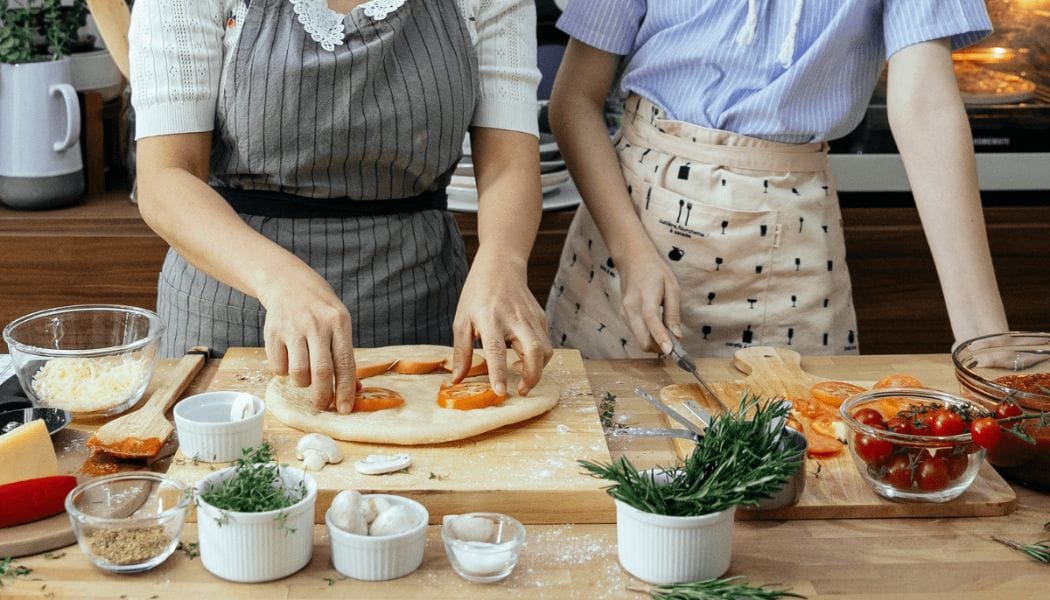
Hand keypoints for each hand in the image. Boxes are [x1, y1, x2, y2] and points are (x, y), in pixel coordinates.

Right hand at [258, 267, 356, 413]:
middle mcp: (316, 325)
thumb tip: (353, 390)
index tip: (345, 409)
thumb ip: (344, 354)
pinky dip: (284, 372)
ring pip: (298, 373)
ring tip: (305, 375)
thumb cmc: (320, 309)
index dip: (345, 389)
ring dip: (303, 383)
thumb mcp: (339, 323)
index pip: (344, 363)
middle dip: (323, 396)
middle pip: (320, 372)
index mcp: (338, 322)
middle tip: (322, 405)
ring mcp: (292, 328)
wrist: (287, 283)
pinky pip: (278, 368)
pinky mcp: (272, 333)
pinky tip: (289, 360)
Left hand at [451, 250, 552, 395]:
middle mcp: (514, 319)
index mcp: (490, 319)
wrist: (501, 266)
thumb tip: (457, 380)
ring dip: (537, 369)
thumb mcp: (461, 321)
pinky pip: (545, 343)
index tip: (500, 392)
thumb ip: (461, 352)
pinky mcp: (540, 318)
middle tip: (521, 391)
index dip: (499, 373)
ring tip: (519, 371)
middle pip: (534, 352)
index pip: (496, 350)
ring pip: (545, 350)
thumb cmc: (476, 295)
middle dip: (532, 377)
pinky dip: (539, 357)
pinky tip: (523, 356)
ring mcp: (531, 318)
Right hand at [615, 241, 681, 353]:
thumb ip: (673, 312)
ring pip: (639, 339)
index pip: (652, 321)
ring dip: (654, 342)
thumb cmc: (655, 272)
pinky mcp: (623, 316)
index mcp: (646, 297)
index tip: (670, 352)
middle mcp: (631, 308)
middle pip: (643, 339)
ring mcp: (624, 313)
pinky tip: (656, 327)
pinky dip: (648, 336)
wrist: (632, 261)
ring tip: (667, 333)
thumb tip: (678, 335)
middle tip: (675, 345)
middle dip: (659, 347)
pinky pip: (636, 333)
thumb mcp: (671, 287)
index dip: (661, 338)